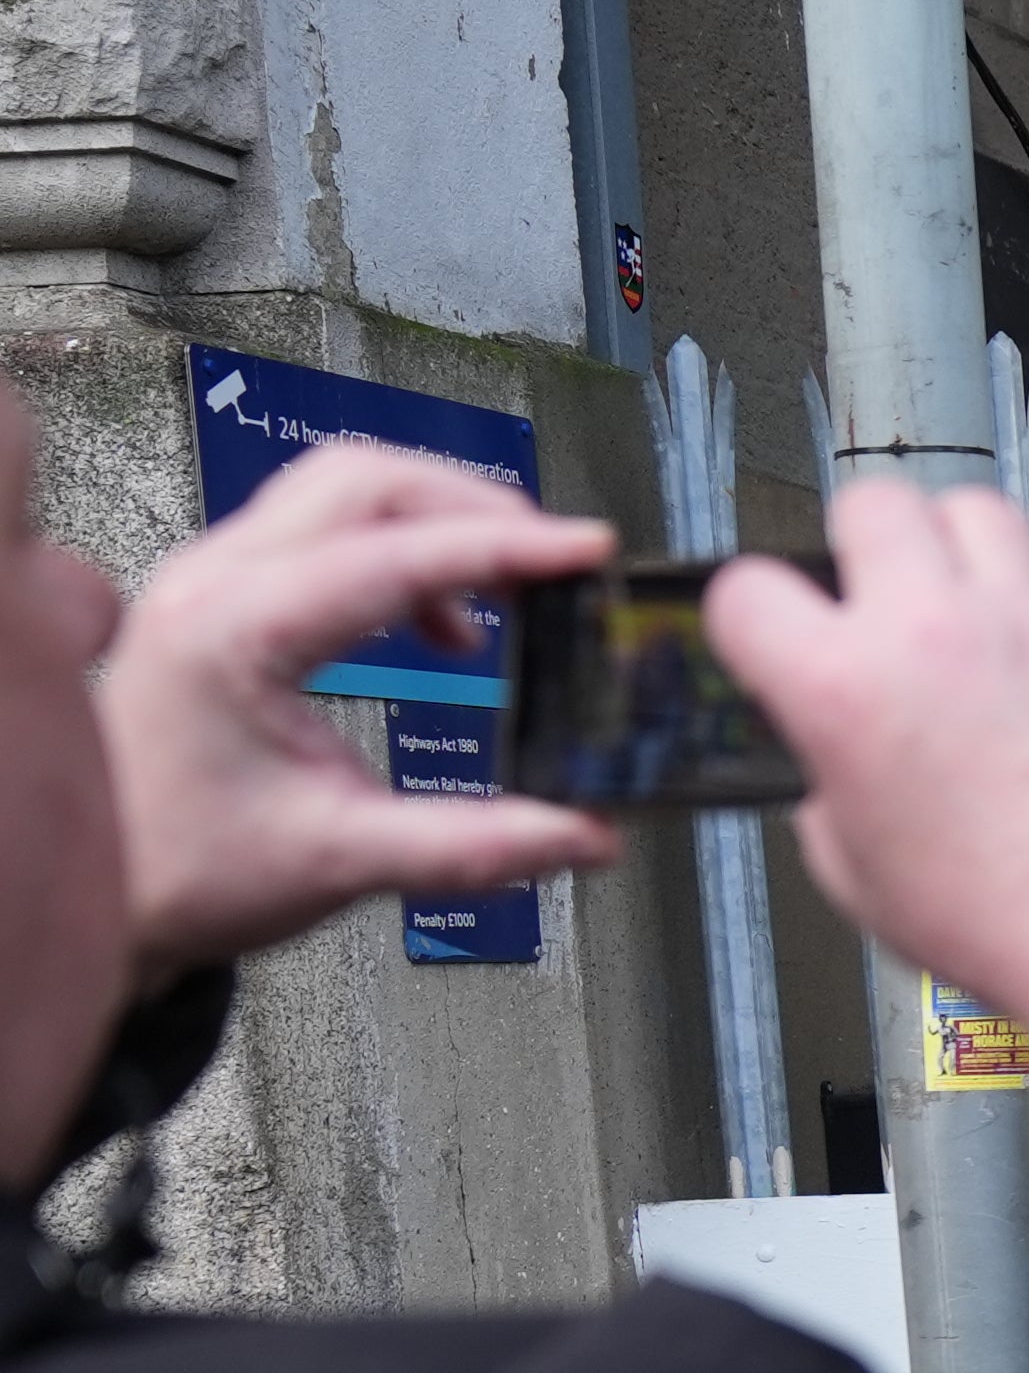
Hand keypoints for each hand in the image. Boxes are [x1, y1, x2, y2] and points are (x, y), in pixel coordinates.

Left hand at [103, 443, 616, 985]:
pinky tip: (438, 618)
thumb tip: (583, 834)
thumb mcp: (340, 860)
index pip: (394, 556)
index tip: (585, 549)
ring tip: (509, 579)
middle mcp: (211, 584)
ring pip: (342, 490)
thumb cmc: (182, 869)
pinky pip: (321, 527)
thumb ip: (474, 845)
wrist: (101, 890)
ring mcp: (209, 580)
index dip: (504, 547)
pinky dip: (399, 548)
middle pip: (365, 482)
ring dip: (435, 518)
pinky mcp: (220, 596)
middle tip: (554, 557)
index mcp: (234, 633)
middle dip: (473, 508)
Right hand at [703, 474, 1028, 1051]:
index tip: (771, 631)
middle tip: (869, 593)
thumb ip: (825, 783)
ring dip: (951, 545)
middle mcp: (935, 630)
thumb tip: (832, 756)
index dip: (750, 614)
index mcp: (845, 687)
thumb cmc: (1013, 921)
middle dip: (858, 544)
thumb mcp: (856, 872)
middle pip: (871, 503)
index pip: (748, 588)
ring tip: (955, 600)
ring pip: (973, 507)